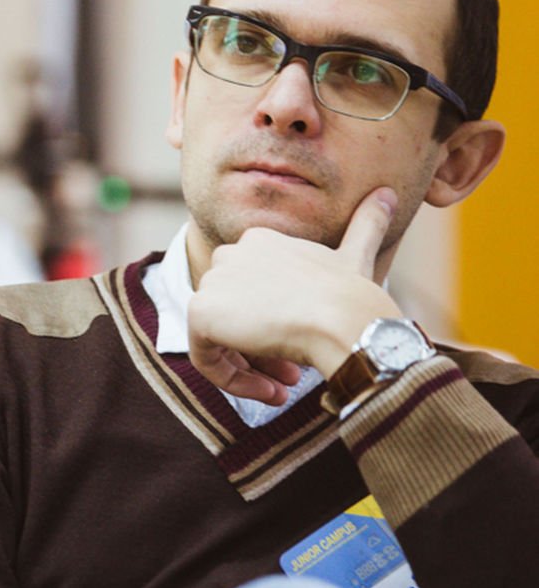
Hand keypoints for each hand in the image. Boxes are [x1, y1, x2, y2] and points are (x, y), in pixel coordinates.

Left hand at [187, 188, 403, 404]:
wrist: (345, 321)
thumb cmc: (355, 297)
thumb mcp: (358, 256)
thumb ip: (366, 227)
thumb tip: (387, 193)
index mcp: (260, 240)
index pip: (253, 290)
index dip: (277, 320)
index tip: (303, 345)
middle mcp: (229, 254)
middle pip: (235, 313)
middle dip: (262, 346)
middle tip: (293, 373)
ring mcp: (212, 282)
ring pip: (220, 337)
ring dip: (250, 367)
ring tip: (284, 387)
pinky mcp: (200, 313)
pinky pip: (204, 356)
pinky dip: (232, 381)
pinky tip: (269, 394)